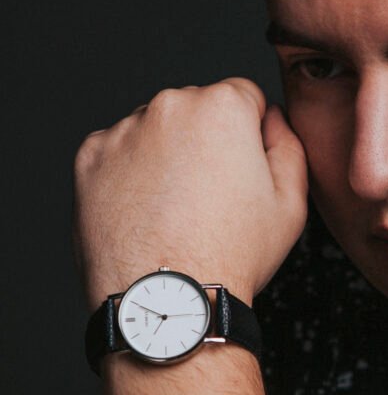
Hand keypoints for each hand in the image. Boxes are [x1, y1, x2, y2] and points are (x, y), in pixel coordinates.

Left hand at [73, 78, 308, 309]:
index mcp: (221, 108)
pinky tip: (148, 211)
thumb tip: (273, 121)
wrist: (168, 299)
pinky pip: (118, 153)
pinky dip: (130, 174)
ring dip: (166, 155)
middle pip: (196, 109)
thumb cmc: (229, 256)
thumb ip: (289, 145)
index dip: (251, 134)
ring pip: (155, 130)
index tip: (244, 169)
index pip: (244, 95)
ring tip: (176, 209)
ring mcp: (124, 131)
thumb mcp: (291, 204)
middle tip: (211, 196)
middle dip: (205, 141)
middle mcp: (168, 107)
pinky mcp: (90, 158)